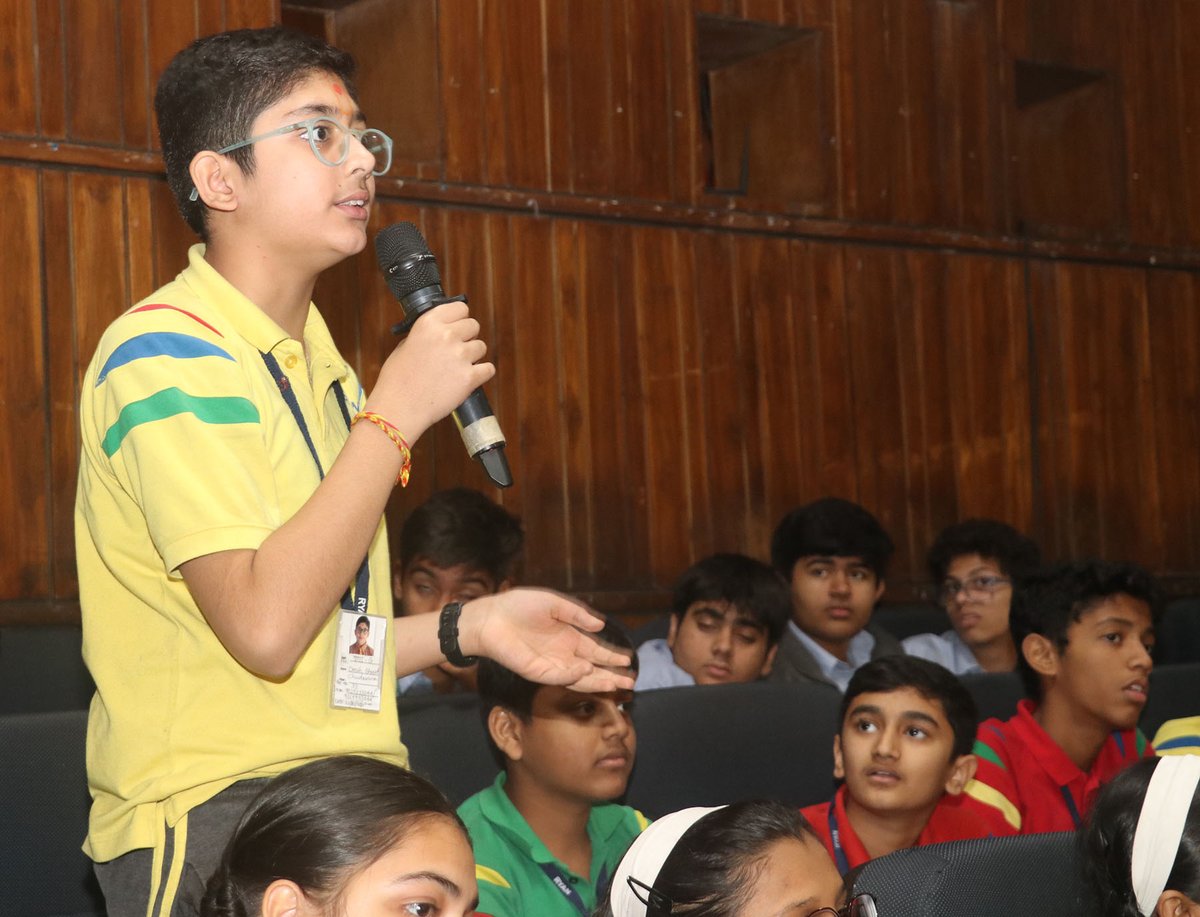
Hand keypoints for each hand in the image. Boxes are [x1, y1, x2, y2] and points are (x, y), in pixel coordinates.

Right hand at [367, 301, 494, 440]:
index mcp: (428, 323)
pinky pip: (488, 369)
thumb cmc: (396, 380)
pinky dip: (481, 374)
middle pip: (474, 325)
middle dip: (467, 337)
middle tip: (456, 351)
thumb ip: (426, 335)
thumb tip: (441, 331)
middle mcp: (446, 336)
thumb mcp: (404, 345)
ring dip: (473, 356)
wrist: (399, 408)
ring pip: (481, 347)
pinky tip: (469, 379)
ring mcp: (460, 356)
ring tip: (456, 368)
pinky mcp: (470, 378)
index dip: (460, 318)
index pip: (460, 308)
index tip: (457, 326)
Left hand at [460, 589, 634, 692]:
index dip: (611, 656)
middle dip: (610, 675)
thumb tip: (600, 624)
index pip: (595, 650)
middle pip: (592, 668)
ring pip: (579, 677)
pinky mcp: (536, 671)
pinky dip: (573, 675)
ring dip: (597, 681)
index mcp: (569, 637)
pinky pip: (558, 676)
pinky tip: (586, 669)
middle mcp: (563, 654)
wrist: (492, 616)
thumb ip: (577, 614)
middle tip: (630, 681)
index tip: (628, 660)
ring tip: (616, 683)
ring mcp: (551, 664)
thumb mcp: (554, 603)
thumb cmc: (519, 606)